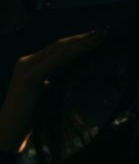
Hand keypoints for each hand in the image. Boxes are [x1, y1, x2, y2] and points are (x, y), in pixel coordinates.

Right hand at [0, 30, 103, 152]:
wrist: (10, 131)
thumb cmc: (32, 115)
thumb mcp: (51, 90)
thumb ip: (66, 76)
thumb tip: (90, 63)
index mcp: (29, 64)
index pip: (57, 47)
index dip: (77, 40)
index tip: (96, 35)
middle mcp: (26, 62)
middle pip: (59, 44)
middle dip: (83, 37)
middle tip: (103, 32)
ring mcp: (26, 67)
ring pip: (60, 49)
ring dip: (82, 42)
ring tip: (100, 38)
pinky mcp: (30, 77)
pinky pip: (57, 60)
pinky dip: (75, 53)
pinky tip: (88, 49)